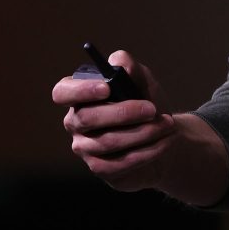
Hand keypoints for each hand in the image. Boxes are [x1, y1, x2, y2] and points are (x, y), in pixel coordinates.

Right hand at [51, 50, 175, 191]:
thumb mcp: (143, 82)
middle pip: (88, 118)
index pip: (62, 92)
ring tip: (167, 125)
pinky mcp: (100, 168)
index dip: (81, 91)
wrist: (163, 136)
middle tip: (152, 109)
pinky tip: (165, 141)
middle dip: (124, 113)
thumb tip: (118, 61)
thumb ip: (131, 68)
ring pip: (107, 142)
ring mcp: (85, 148)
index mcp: (79, 96)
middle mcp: (75, 122)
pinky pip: (119, 163)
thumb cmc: (146, 103)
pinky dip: (147, 151)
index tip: (107, 88)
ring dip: (142, 133)